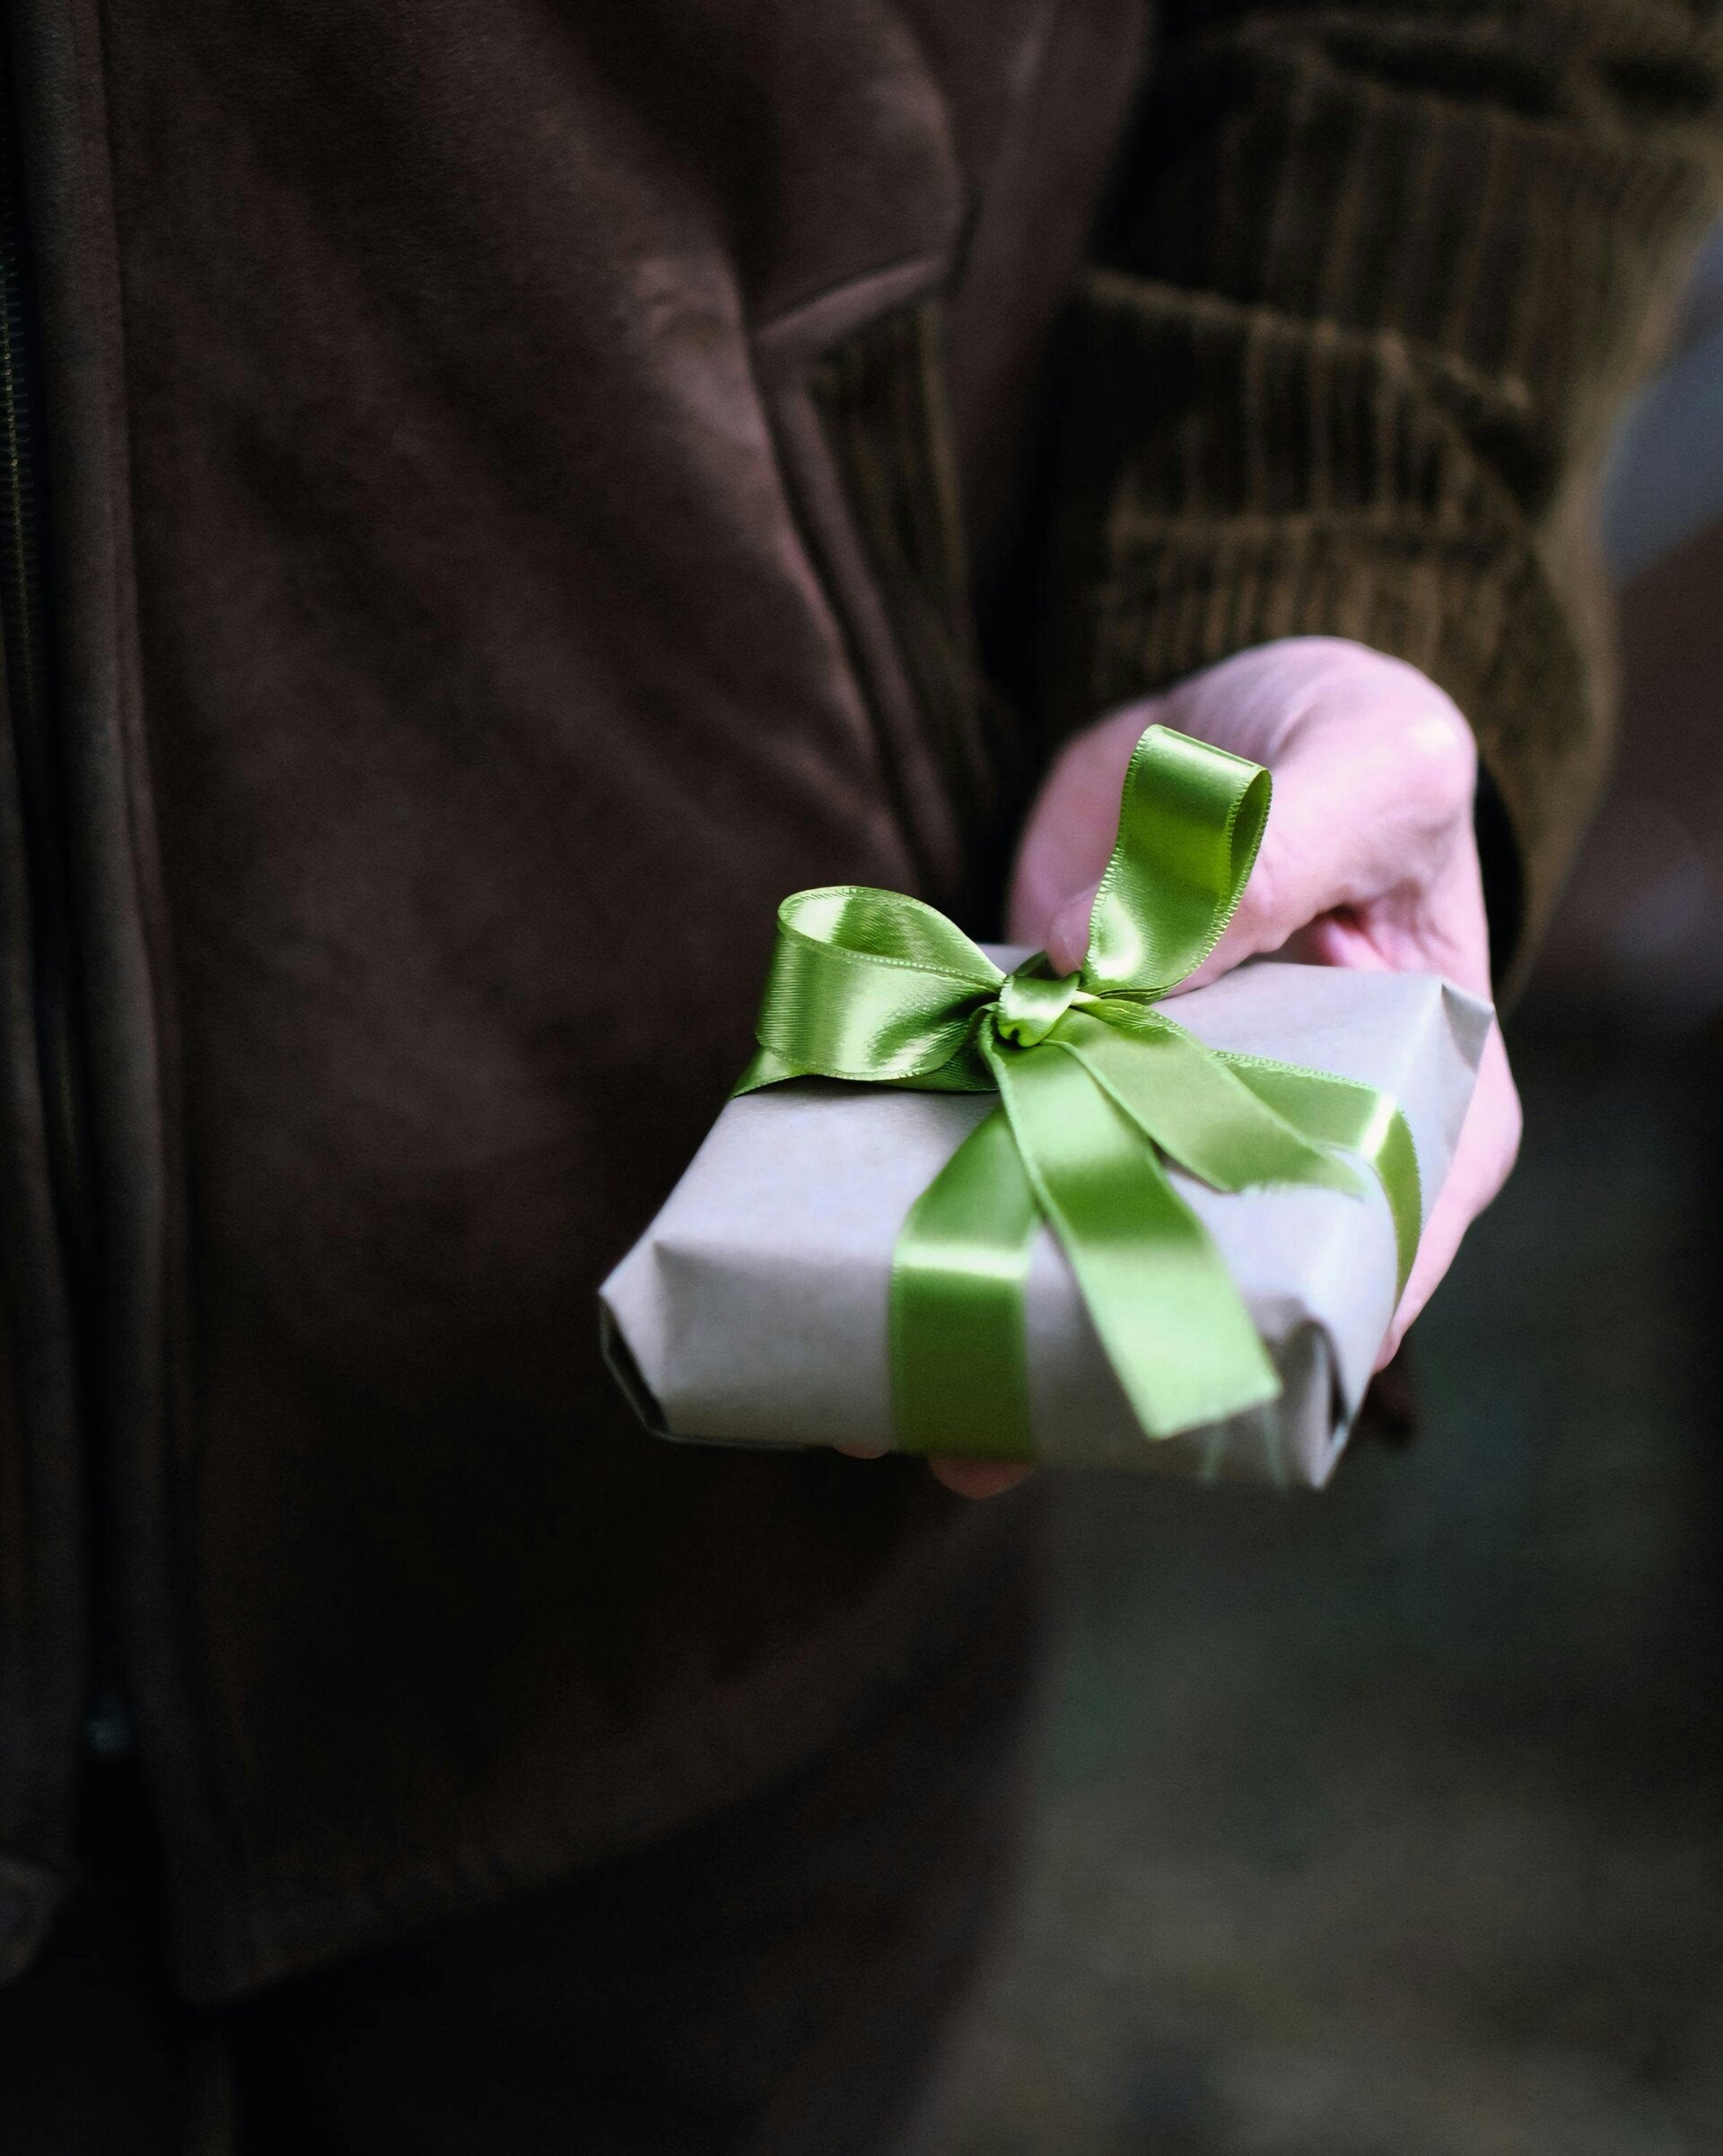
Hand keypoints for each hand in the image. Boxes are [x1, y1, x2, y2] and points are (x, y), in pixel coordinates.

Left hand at [930, 636, 1519, 1499]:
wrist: (1218, 730)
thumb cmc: (1347, 748)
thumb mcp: (1372, 767)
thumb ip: (1276, 850)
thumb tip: (1106, 957)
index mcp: (1417, 1111)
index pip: (1375, 1264)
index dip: (1278, 1347)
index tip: (1171, 1396)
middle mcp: (1288, 1155)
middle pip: (1203, 1296)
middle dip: (1087, 1368)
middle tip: (974, 1441)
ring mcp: (1162, 1135)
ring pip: (1081, 1259)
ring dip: (982, 1333)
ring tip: (877, 1411)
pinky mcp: (1061, 1093)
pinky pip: (996, 1166)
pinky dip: (926, 1218)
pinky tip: (841, 1279)